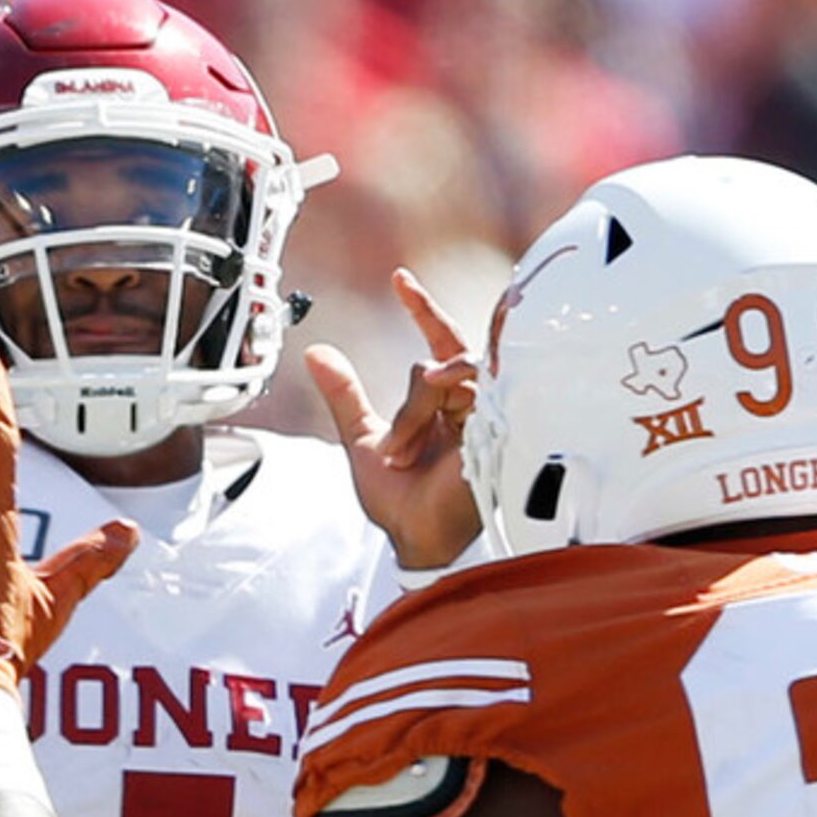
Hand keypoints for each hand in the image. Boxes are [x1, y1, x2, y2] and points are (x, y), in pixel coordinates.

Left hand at [304, 268, 481, 570]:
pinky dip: (427, 417)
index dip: (424, 308)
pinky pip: (466, 397)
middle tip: (397, 440)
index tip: (399, 278)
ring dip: (416, 412)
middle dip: (418, 390)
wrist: (415, 538)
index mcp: (449, 404)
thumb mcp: (364, 438)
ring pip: (452, 376)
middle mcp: (473, 405)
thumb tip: (317, 354)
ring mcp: (489, 416)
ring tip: (403, 452)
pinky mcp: (499, 430)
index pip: (445, 342)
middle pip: (448, 360)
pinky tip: (418, 447)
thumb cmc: (399, 500)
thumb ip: (345, 394)